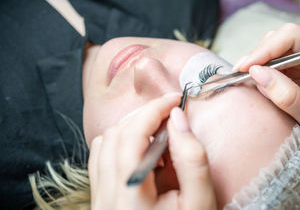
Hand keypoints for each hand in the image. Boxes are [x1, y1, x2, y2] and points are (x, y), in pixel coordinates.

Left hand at [89, 94, 216, 209]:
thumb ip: (192, 159)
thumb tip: (178, 118)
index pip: (133, 134)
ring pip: (104, 143)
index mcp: (129, 195)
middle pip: (116, 134)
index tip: (177, 100)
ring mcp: (99, 198)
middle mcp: (106, 195)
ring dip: (131, 127)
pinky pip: (100, 157)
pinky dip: (120, 142)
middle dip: (145, 115)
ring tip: (159, 133)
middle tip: (172, 115)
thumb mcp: (200, 202)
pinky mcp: (101, 199)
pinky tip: (143, 150)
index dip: (155, 109)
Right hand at [233, 23, 299, 127]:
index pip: (292, 36)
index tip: (247, 67)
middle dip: (260, 53)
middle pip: (283, 37)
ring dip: (261, 59)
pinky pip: (281, 56)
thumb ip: (286, 95)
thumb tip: (256, 73)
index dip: (265, 49)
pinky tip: (257, 77)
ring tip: (246, 75)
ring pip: (279, 45)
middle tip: (241, 72)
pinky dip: (266, 65)